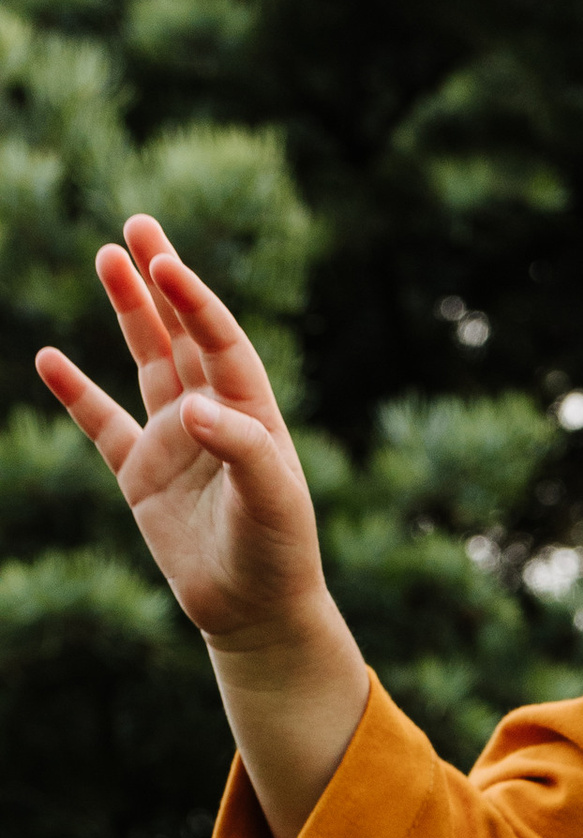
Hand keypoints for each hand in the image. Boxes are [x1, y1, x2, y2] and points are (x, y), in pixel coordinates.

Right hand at [35, 223, 331, 655]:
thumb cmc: (278, 554)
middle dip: (161, 280)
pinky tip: (49, 359)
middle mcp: (213, 416)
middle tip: (137, 225)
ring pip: (146, 361)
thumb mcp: (273, 502)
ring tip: (106, 258)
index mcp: (252, 413)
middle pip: (183, 333)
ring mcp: (175, 441)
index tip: (167, 262)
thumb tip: (194, 409)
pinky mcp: (142, 475)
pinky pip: (103, 424)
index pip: (220, 342)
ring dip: (128, 312)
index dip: (196, 300)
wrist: (256, 612)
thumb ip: (242, 450)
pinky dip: (77, 394)